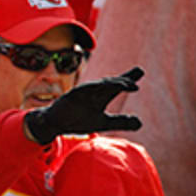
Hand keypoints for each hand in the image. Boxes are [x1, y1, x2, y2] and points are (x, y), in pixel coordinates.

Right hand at [22, 66, 142, 144]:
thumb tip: (140, 123)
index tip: (140, 72)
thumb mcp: (103, 123)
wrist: (55, 123)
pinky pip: (84, 89)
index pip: (117, 86)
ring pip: (100, 84)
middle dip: (124, 78)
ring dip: (113, 83)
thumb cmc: (78, 121)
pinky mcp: (72, 95)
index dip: (128, 79)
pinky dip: (94, 87)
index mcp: (102, 96)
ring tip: (127, 84)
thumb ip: (121, 122)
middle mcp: (95, 92)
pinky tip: (104, 86)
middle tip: (139, 72)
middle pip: (111, 82)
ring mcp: (83, 92)